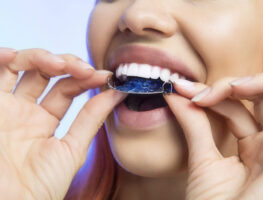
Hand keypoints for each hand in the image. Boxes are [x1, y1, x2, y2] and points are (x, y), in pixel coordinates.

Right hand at [0, 48, 125, 199]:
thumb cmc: (41, 185)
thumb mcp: (72, 148)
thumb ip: (91, 118)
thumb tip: (117, 93)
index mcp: (44, 121)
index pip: (67, 88)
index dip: (86, 79)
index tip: (106, 76)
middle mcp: (24, 110)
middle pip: (45, 73)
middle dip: (68, 64)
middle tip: (86, 70)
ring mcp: (6, 106)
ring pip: (21, 66)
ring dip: (42, 57)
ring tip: (61, 64)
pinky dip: (3, 57)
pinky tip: (17, 56)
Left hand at [164, 73, 262, 199]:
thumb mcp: (202, 158)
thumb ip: (194, 124)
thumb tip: (175, 93)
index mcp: (253, 145)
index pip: (237, 107)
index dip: (212, 94)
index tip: (180, 89)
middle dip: (233, 86)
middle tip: (202, 92)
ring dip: (261, 85)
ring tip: (231, 88)